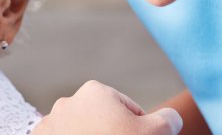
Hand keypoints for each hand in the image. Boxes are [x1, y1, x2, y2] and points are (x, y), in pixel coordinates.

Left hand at [33, 80, 182, 134]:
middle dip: (112, 134)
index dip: (137, 130)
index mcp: (96, 91)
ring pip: (80, 132)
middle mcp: (68, 102)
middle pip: (102, 122)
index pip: (128, 111)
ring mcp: (50, 124)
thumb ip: (168, 120)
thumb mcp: (155, 133)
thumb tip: (172, 117)